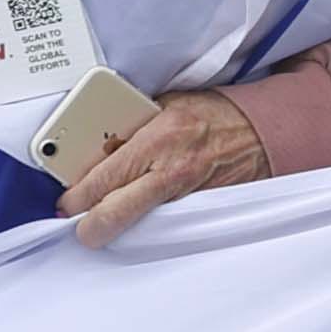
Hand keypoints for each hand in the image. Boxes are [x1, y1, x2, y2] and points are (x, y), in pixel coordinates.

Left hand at [61, 86, 269, 247]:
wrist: (264, 130)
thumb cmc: (215, 114)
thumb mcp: (166, 104)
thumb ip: (131, 125)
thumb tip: (98, 144)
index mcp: (157, 139)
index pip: (100, 180)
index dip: (74, 198)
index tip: (66, 202)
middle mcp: (170, 171)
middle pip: (112, 215)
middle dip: (89, 226)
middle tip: (81, 226)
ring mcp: (187, 194)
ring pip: (136, 225)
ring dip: (120, 223)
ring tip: (110, 217)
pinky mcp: (201, 209)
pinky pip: (164, 223)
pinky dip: (150, 221)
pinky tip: (147, 212)